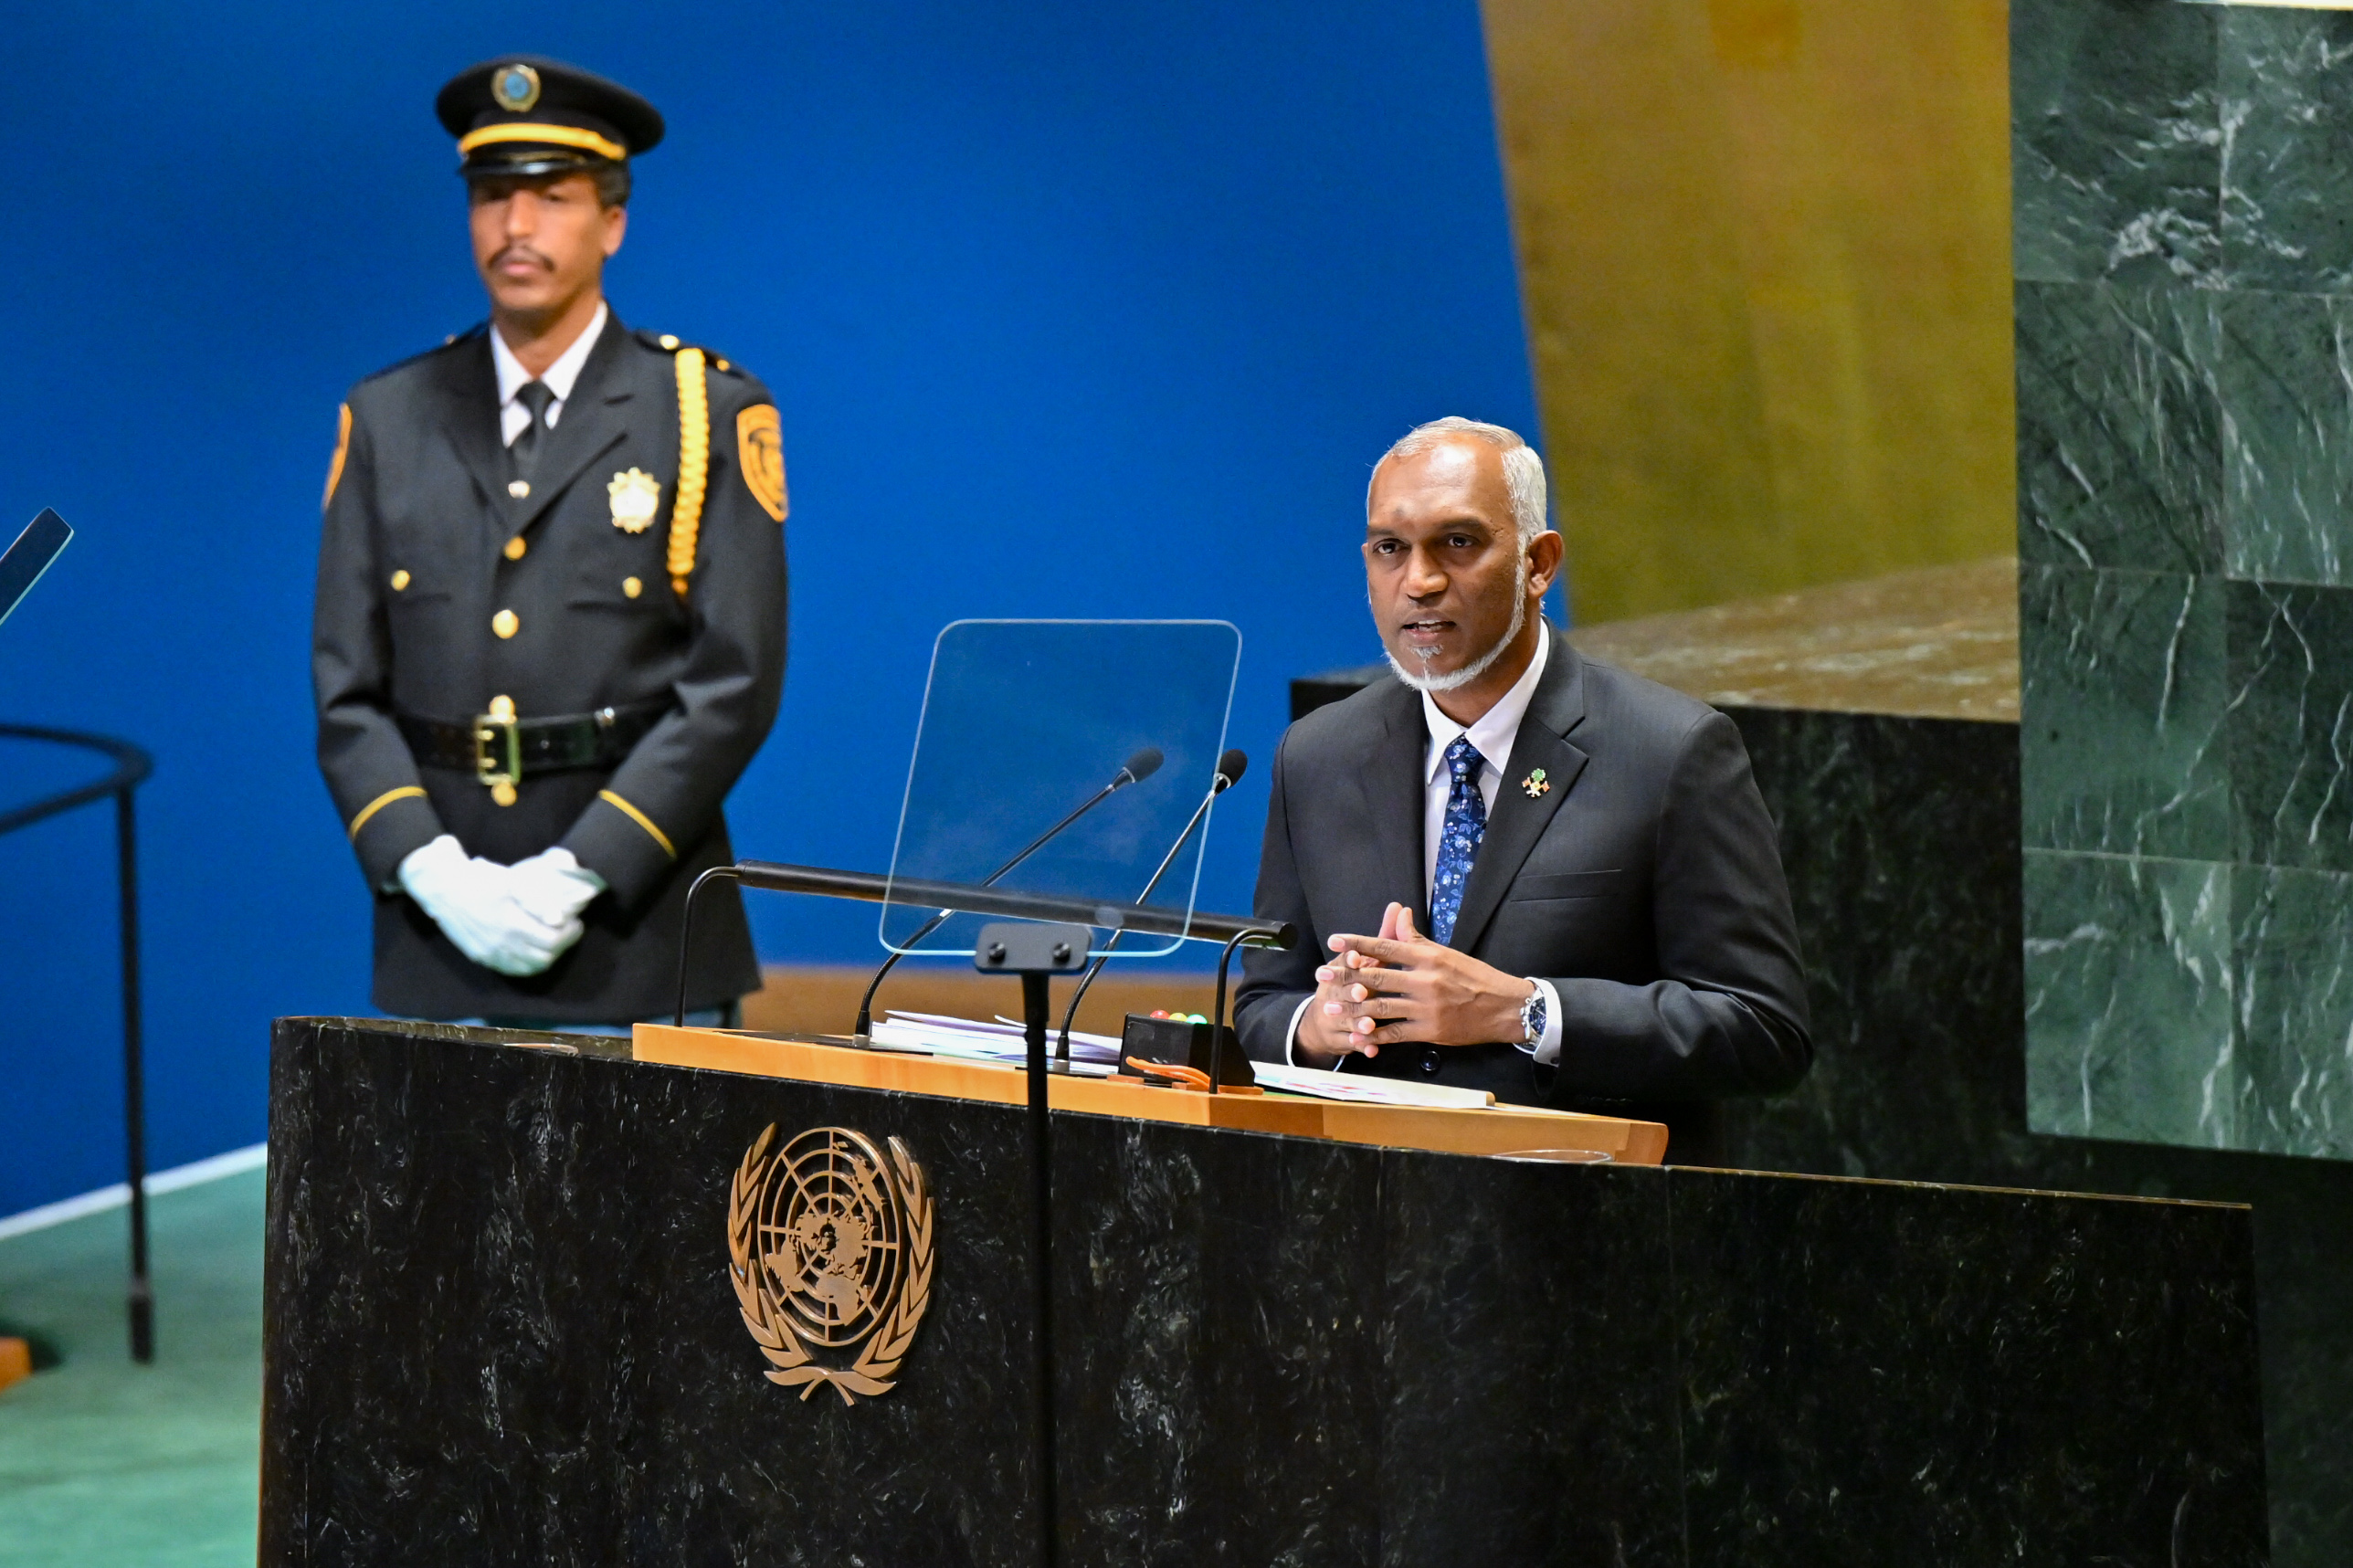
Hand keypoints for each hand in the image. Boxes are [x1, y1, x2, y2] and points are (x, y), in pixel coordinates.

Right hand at [397, 836, 589, 976]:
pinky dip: (528, 965)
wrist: (441, 887)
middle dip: (562, 945)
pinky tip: (533, 952)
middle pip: (545, 957)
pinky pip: (511, 970)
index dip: (570, 934)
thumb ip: (536, 902)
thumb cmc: (478, 879)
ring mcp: (489, 954)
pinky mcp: (481, 957)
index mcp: (510, 923)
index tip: (575, 922)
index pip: (552, 941)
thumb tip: (558, 919)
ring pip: (529, 968)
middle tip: (568, 931)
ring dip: (547, 957)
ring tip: (553, 941)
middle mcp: (501, 944)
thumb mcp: (510, 881)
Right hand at [1295, 901, 1407, 1066]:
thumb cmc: (1354, 982)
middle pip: (1341, 991)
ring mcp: (1336, 1017)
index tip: (1357, 957)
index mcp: (1340, 971)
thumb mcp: (1369, 959)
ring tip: (1369, 1025)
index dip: (1349, 959)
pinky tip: (1371, 1050)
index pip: (1342, 962)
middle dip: (1352, 991)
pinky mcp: (1342, 1038)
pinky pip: (1352, 1044)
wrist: (1324, 1020)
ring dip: (1357, 1021)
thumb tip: (1399, 907)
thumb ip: (1385, 936)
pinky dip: (1362, 1046)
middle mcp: (1333, 993)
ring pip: (1346, 1019)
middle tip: (1363, 992)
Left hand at [1324, 906, 1532, 1053]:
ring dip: (1352, 1008)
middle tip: (1321, 977)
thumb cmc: (1474, 977)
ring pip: (1381, 1006)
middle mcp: (1424, 980)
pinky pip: (1395, 1033)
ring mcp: (1426, 1007)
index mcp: (1427, 957)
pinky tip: (1357, 1035)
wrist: (1503, 1007)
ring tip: (1330, 1009)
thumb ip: (1417, 938)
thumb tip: (1399, 914)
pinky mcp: (1429, 1030)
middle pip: (1377, 977)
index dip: (1357, 944)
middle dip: (1345, 977)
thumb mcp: (1446, 953)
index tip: (1335, 942)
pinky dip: (1374, 1035)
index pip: (1386, 947)